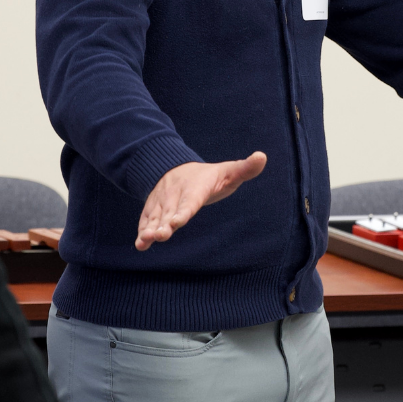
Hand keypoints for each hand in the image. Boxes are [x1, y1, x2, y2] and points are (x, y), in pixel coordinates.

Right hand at [135, 154, 266, 251]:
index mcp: (196, 188)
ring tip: (145, 242)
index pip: (190, 201)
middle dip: (163, 225)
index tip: (177, 222)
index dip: (183, 212)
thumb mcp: (229, 171)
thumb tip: (262, 156)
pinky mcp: (153, 209)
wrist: (176, 168)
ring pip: (155, 216)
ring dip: (149, 229)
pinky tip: (140, 244)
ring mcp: (162, 202)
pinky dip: (142, 230)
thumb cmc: (209, 176)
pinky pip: (146, 219)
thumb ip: (245, 168)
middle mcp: (176, 195)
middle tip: (160, 236)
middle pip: (170, 212)